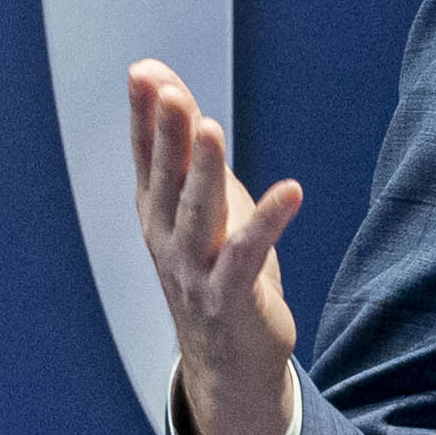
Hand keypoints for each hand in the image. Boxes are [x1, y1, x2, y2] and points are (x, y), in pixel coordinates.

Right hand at [126, 60, 303, 434]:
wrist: (227, 362)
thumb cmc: (215, 272)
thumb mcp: (200, 206)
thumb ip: (187, 153)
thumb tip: (172, 89)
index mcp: (157, 214)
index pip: (146, 157)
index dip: (145, 115)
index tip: (143, 72)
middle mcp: (167, 240)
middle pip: (166, 180)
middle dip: (167, 133)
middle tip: (168, 91)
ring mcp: (195, 271)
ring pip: (199, 214)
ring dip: (203, 170)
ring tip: (209, 127)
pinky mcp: (230, 297)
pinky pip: (248, 255)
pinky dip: (269, 222)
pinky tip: (292, 192)